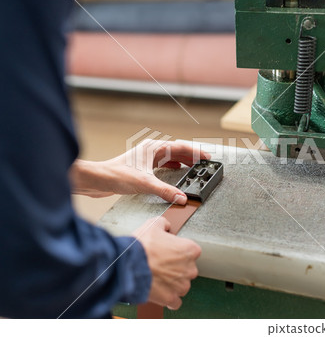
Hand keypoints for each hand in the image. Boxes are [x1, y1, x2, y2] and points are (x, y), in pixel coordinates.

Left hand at [70, 140, 210, 203]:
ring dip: (183, 161)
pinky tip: (177, 171)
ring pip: (170, 157)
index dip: (195, 152)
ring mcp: (147, 158)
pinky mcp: (142, 166)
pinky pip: (163, 164)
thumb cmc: (115, 175)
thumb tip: (181, 197)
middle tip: (204, 163)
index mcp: (154, 148)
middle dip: (191, 156)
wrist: (97, 179)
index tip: (207, 157)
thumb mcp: (145, 183)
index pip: (180, 147)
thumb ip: (165, 191)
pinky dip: (173, 167)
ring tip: (194, 167)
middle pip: (177, 151)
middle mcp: (151, 150)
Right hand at [134, 217, 200, 308]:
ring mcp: (181, 285)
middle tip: (162, 264)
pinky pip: (175, 302)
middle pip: (188, 269)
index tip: (170, 252)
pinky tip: (161, 292)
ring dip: (173, 283)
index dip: (179, 251)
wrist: (128, 265)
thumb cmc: (141, 246)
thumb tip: (166, 226)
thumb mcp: (153, 224)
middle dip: (177, 268)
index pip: (192, 251)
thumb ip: (164, 223)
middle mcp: (190, 268)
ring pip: (182, 285)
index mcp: (189, 250)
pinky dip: (169, 299)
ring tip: (158, 278)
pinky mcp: (171, 298)